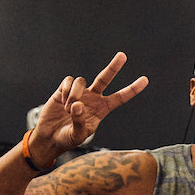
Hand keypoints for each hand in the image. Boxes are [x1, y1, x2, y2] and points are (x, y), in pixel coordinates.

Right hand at [28, 52, 148, 164]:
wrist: (49, 136)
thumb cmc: (67, 138)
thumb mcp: (77, 135)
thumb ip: (79, 122)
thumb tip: (77, 105)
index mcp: (102, 109)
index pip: (120, 98)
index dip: (132, 89)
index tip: (145, 80)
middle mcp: (93, 98)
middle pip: (105, 78)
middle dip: (114, 66)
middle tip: (123, 55)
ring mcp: (79, 92)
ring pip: (81, 81)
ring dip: (74, 95)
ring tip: (68, 109)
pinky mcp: (64, 89)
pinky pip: (69, 81)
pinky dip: (66, 91)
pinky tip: (61, 102)